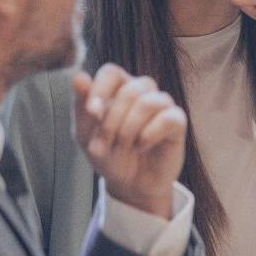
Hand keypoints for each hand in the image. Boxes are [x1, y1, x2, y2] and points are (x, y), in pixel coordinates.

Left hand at [73, 65, 186, 219]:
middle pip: (131, 89)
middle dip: (113, 119)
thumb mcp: (85, 133)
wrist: (129, 184)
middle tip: (106, 141)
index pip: (112, 72)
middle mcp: (142, 93)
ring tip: (124, 145)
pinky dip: (150, 134)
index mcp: (118, 90)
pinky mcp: (177, 123)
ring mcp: (162, 106)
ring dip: (130, 128)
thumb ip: (82, 105)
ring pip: (149, 102)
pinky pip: (168, 118)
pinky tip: (142, 146)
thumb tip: (79, 75)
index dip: (101, 88)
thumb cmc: (109, 155)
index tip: (92, 112)